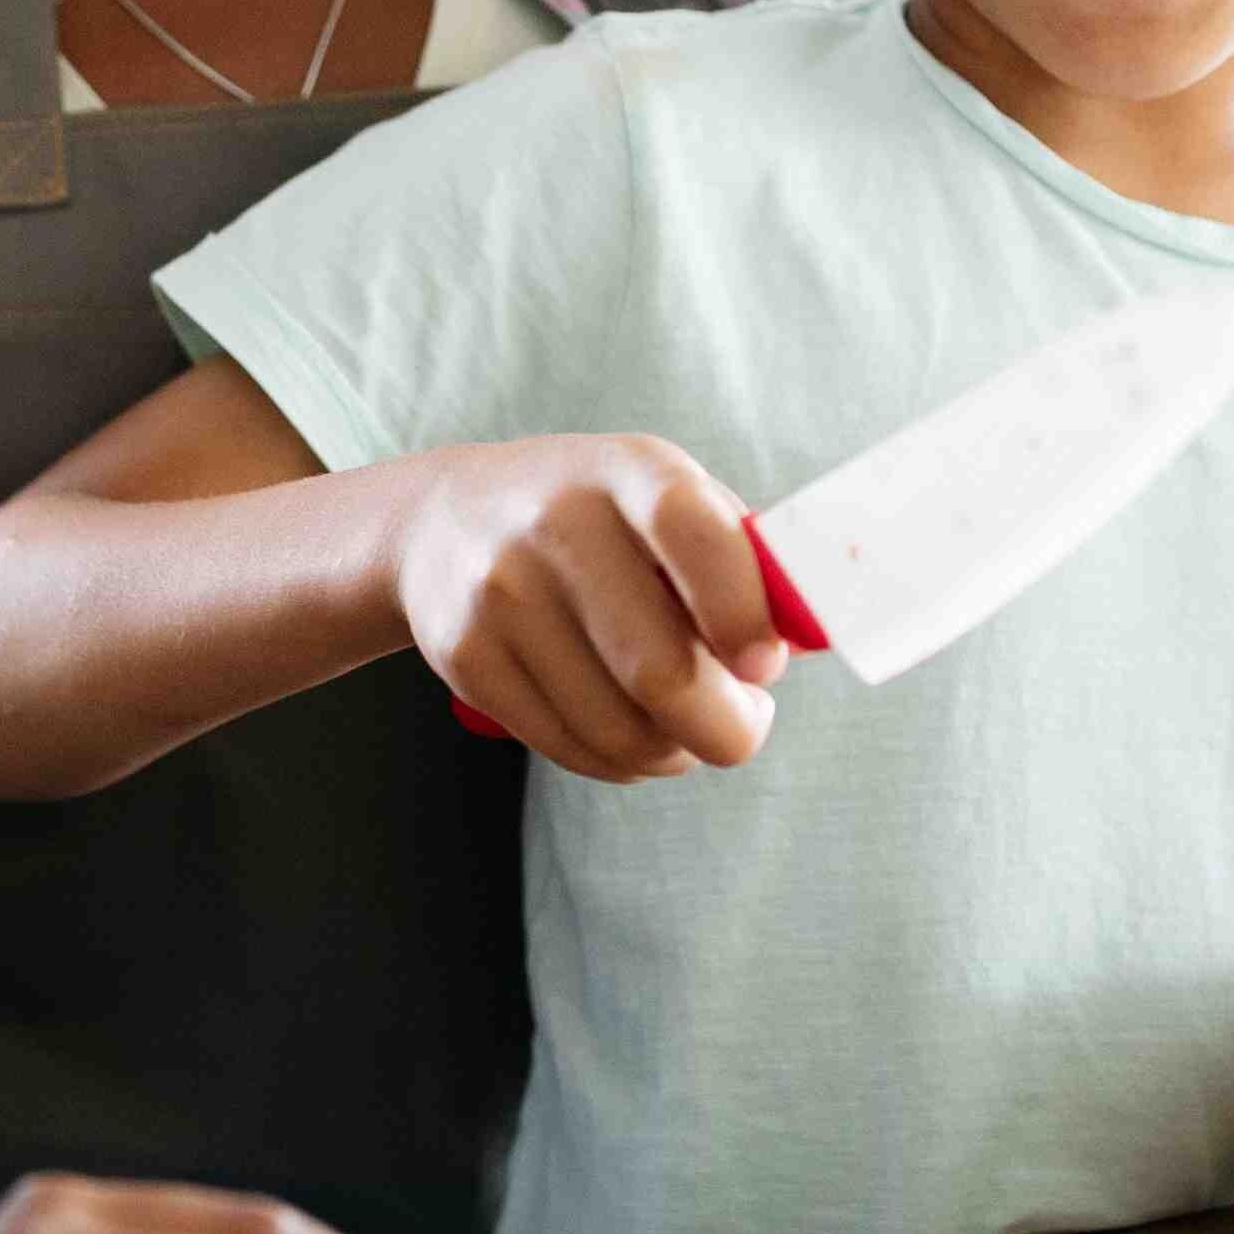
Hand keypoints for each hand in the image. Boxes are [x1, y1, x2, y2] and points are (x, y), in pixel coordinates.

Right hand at [388, 434, 787, 781]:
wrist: (443, 520)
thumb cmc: (598, 521)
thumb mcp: (663, 498)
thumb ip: (738, 562)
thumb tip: (791, 650)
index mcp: (629, 472)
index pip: (694, 533)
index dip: (742, 612)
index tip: (763, 667)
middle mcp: (556, 525)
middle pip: (660, 672)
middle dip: (727, 728)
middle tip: (743, 724)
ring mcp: (502, 594)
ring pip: (619, 730)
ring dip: (673, 752)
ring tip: (681, 728)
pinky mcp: (465, 657)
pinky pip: (570, 749)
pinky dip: (618, 761)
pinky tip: (625, 729)